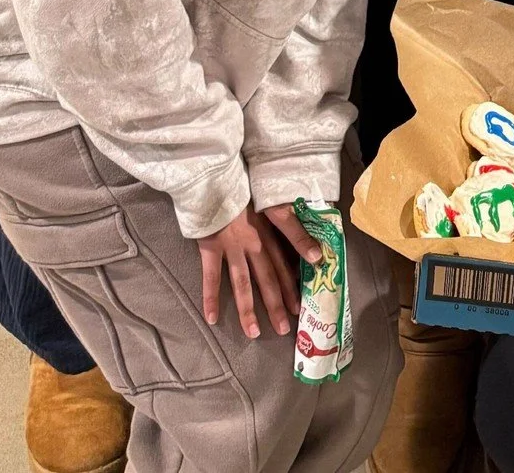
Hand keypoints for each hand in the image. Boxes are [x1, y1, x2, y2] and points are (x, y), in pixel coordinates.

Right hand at [197, 204, 308, 338]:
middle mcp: (254, 243)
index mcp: (268, 234)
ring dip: (248, 309)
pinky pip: (211, 276)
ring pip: (242, 283)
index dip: (292, 286)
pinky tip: (212, 318)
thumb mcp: (266, 206)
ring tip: (254, 333)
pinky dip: (211, 297)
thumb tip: (302, 244)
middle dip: (277, 304)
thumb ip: (281, 225)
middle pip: (268, 278)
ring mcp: (232, 247)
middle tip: (284, 330)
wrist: (216, 180)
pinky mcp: (211, 247)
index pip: (284, 265)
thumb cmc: (242, 193)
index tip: (300, 307)